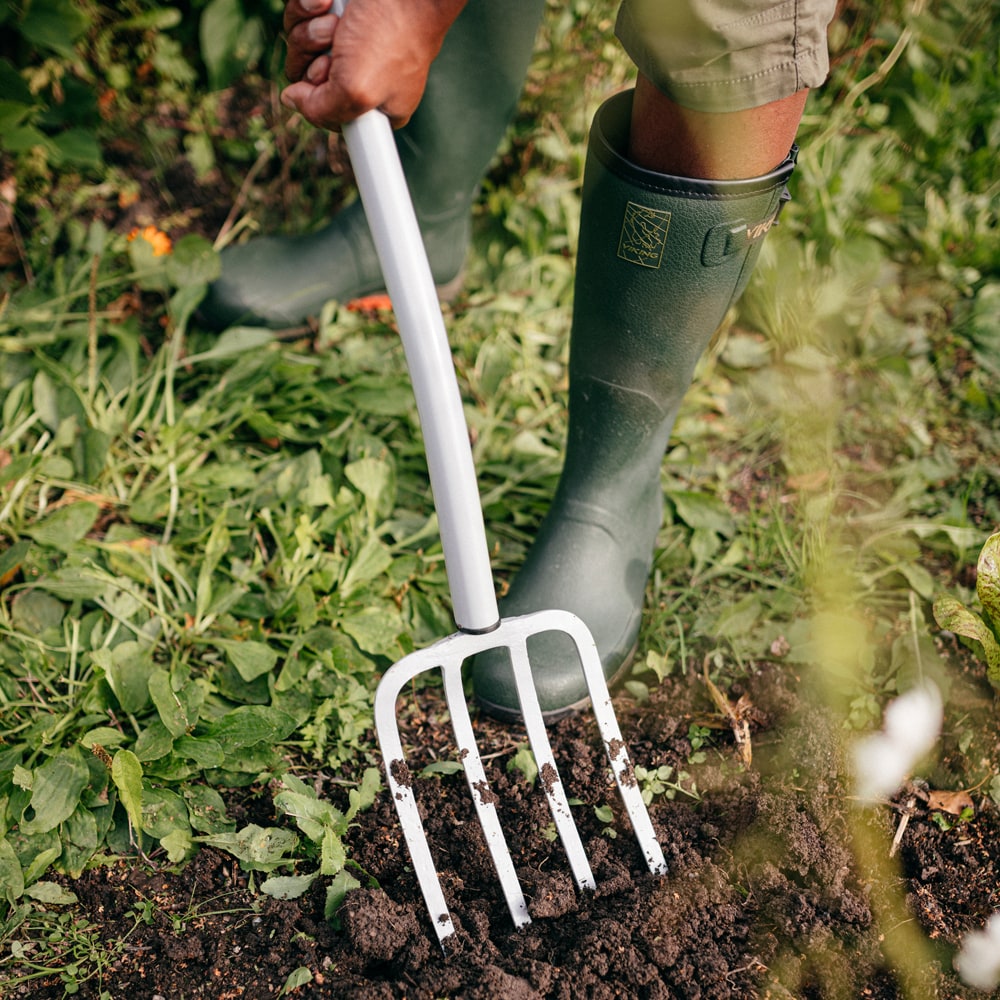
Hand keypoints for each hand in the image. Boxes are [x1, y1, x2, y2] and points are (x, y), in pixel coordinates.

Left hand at [280, 0, 466, 129]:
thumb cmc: (391, 36)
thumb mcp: (356, 92)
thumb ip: (321, 111)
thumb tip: (292, 100)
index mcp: (371, 106)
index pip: (323, 111)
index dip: (316, 93)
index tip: (330, 75)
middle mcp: (357, 74)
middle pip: (304, 73)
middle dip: (311, 54)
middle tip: (339, 45)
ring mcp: (345, 40)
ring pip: (299, 41)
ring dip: (311, 27)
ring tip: (339, 20)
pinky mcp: (335, 11)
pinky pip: (301, 14)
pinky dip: (309, 5)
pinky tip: (329, 1)